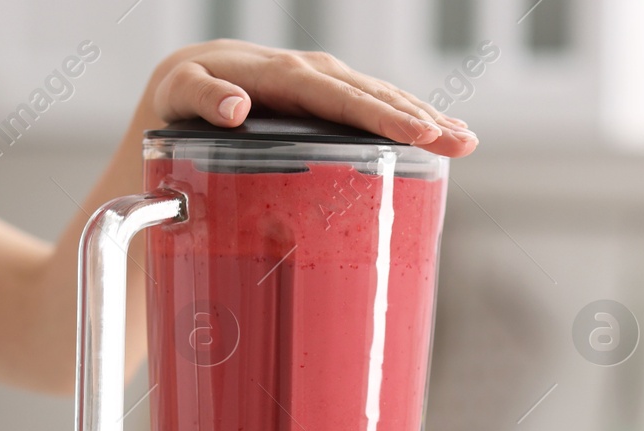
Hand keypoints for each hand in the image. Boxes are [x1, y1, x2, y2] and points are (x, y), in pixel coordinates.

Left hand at [138, 40, 477, 157]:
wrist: (187, 84)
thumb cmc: (180, 96)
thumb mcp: (179, 94)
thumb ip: (202, 96)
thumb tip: (235, 107)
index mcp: (279, 75)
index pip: (336, 96)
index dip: (377, 116)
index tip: (414, 133)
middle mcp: (309, 73)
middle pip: (372, 96)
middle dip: (418, 119)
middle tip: (459, 142)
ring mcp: (324, 84)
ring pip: (382, 97)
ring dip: (425, 117)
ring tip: (464, 140)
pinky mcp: (330, 99)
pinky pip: (375, 105)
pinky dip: (410, 116)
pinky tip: (440, 133)